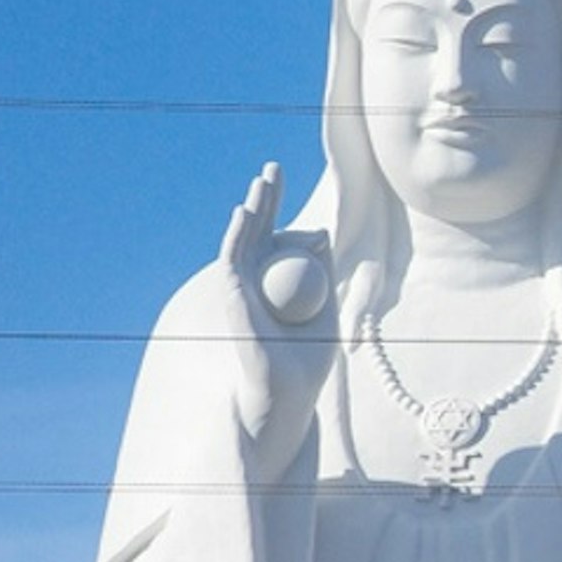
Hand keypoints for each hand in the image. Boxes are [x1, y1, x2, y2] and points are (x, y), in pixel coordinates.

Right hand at [216, 163, 334, 464]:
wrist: (290, 393)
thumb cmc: (309, 359)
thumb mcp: (327, 307)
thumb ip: (322, 271)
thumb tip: (320, 233)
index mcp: (279, 285)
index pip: (278, 239)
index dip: (281, 210)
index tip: (287, 182)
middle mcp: (257, 284)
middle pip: (260, 233)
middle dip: (266, 200)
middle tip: (272, 168)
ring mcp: (243, 290)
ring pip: (245, 241)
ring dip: (255, 209)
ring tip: (263, 180)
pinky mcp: (235, 299)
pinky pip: (235, 261)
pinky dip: (240, 236)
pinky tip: (245, 211)